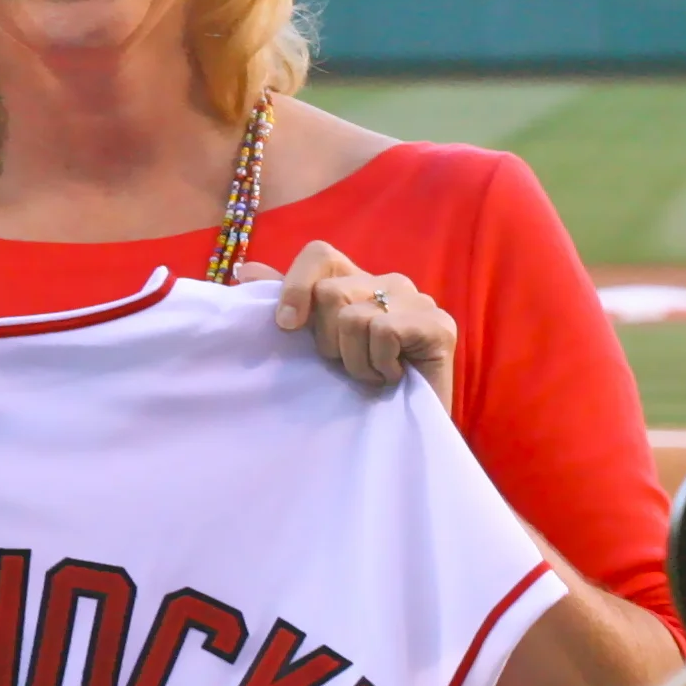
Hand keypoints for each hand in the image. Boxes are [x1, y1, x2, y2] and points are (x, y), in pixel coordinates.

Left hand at [236, 239, 455, 408]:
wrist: (401, 432)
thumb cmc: (354, 388)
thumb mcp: (313, 342)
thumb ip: (286, 304)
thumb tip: (246, 272)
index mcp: (357, 280)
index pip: (319, 253)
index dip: (296, 285)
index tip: (286, 326)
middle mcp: (389, 281)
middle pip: (330, 292)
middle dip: (327, 340)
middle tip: (348, 363)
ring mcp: (417, 299)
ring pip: (353, 316)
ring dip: (353, 360)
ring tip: (371, 374)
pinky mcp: (439, 324)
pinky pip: (382, 331)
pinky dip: (377, 364)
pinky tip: (393, 377)